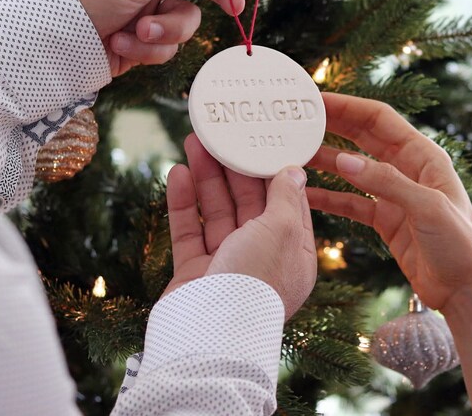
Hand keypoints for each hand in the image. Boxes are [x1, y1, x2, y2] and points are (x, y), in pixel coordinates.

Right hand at [164, 134, 316, 319]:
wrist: (211, 336)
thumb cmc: (256, 281)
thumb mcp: (281, 231)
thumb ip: (285, 198)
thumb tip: (293, 170)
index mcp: (294, 253)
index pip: (286, 202)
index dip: (271, 169)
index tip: (259, 140)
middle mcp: (262, 258)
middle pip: (248, 203)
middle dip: (233, 168)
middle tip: (218, 135)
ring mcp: (227, 265)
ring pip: (217, 213)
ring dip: (206, 178)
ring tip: (193, 143)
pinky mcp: (195, 272)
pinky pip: (190, 231)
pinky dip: (184, 204)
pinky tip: (178, 174)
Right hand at [308, 93, 471, 313]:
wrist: (467, 292)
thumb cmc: (461, 246)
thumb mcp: (428, 208)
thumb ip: (386, 182)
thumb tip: (344, 160)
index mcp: (424, 156)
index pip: (379, 119)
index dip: (348, 107)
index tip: (316, 101)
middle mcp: (407, 169)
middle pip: (362, 137)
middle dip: (331, 127)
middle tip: (297, 120)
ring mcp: (394, 194)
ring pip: (352, 169)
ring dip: (325, 161)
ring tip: (293, 154)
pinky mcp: (385, 219)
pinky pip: (351, 201)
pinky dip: (328, 197)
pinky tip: (305, 195)